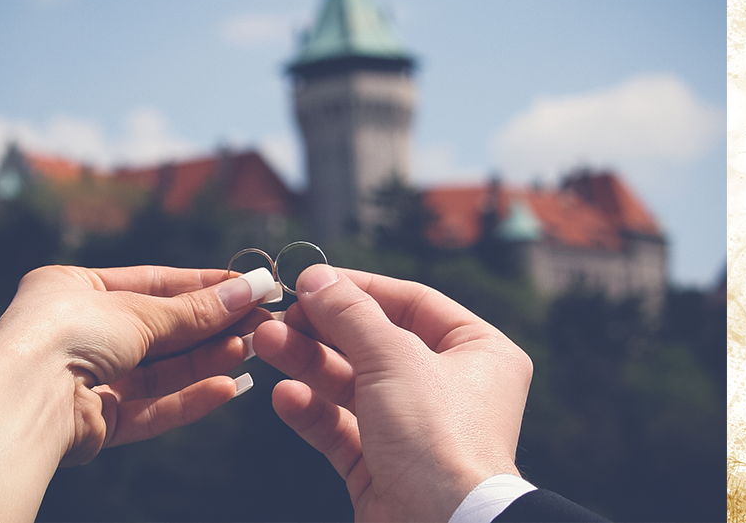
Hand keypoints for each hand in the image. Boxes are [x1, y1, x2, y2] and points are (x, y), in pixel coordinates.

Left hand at [0, 265, 267, 464]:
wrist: (23, 399)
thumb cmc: (65, 335)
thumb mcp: (137, 310)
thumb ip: (195, 309)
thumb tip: (248, 290)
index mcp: (71, 290)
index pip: (150, 282)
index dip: (202, 285)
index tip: (248, 286)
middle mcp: (75, 333)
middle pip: (157, 329)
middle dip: (209, 326)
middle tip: (260, 320)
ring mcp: (83, 379)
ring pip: (157, 370)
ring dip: (205, 360)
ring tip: (250, 350)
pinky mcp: (93, 422)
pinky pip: (149, 407)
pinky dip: (188, 398)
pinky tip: (228, 387)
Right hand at [252, 265, 532, 521]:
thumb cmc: (440, 440)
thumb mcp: (393, 358)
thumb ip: (350, 314)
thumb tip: (316, 277)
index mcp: (479, 353)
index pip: (412, 302)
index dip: (359, 287)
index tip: (310, 279)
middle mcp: (451, 390)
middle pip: (375, 343)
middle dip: (323, 328)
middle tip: (278, 314)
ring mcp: (416, 431)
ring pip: (352, 385)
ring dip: (308, 363)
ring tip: (266, 344)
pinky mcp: (383, 468)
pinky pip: (343, 430)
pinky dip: (313, 411)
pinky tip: (285, 396)